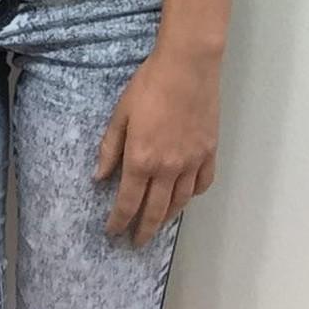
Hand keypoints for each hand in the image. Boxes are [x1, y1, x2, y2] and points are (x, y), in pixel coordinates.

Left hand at [94, 42, 219, 246]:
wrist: (187, 66)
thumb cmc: (149, 85)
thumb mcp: (121, 114)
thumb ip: (110, 148)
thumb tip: (100, 177)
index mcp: (141, 159)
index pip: (128, 202)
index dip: (119, 221)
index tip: (113, 232)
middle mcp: (167, 168)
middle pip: (155, 210)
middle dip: (143, 229)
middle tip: (136, 241)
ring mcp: (192, 162)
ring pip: (180, 202)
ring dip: (167, 217)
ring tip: (158, 224)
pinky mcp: (209, 152)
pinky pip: (202, 184)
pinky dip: (193, 195)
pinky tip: (185, 195)